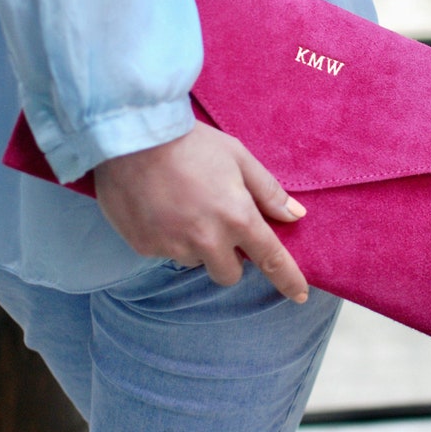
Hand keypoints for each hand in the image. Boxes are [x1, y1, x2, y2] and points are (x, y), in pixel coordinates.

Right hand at [93, 122, 308, 302]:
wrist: (131, 136)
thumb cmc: (190, 142)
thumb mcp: (237, 156)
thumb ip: (268, 190)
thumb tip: (295, 215)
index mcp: (237, 217)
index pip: (271, 259)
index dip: (289, 280)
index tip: (299, 295)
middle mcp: (208, 240)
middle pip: (229, 274)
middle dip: (229, 258)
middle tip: (217, 226)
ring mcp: (174, 247)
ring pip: (194, 262)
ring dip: (195, 246)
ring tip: (181, 207)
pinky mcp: (144, 248)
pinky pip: (164, 252)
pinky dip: (167, 237)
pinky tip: (158, 207)